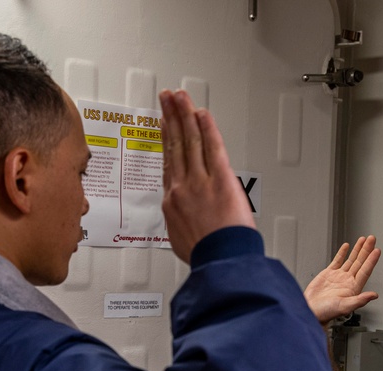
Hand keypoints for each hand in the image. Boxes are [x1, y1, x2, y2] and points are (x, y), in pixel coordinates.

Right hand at [159, 89, 254, 263]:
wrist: (220, 261)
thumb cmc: (204, 256)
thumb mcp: (180, 241)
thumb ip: (180, 222)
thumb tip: (182, 220)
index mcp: (172, 202)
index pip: (168, 163)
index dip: (164, 140)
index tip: (162, 125)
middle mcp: (182, 187)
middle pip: (174, 145)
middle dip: (169, 118)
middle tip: (165, 99)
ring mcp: (200, 181)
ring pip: (189, 140)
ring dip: (183, 115)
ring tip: (179, 97)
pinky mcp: (220, 179)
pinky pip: (211, 146)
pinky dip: (206, 127)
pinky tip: (201, 113)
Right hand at [303, 235, 379, 322]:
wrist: (310, 311)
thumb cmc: (326, 312)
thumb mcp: (344, 307)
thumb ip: (360, 300)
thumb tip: (374, 295)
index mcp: (353, 288)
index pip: (365, 270)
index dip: (371, 260)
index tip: (377, 250)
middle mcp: (347, 281)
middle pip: (360, 262)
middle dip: (366, 250)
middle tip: (372, 239)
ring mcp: (339, 277)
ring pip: (351, 260)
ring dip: (358, 249)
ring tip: (364, 239)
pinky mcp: (328, 274)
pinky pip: (338, 261)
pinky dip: (342, 253)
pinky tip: (346, 246)